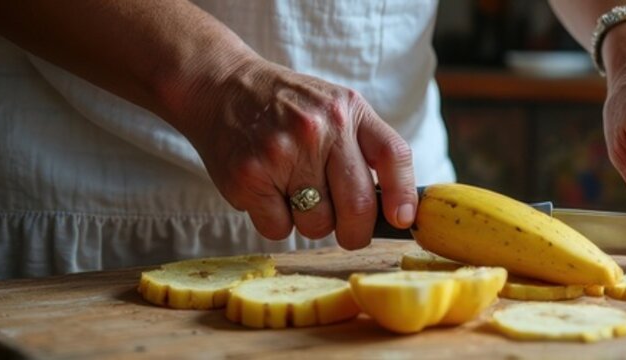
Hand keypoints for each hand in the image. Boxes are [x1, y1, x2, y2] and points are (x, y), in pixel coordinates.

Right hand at [172, 58, 418, 249]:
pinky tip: (267, 192)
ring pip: (318, 224)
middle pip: (358, 206)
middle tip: (349, 232)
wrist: (220, 86)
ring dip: (310, 222)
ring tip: (293, 191)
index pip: (393, 155)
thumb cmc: (287, 107)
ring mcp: (282, 153)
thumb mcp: (336, 107)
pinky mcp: (249, 177)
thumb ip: (367, 147)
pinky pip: (279, 229)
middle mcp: (319, 129)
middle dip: (357, 232)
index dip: (404, 195)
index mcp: (349, 110)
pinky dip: (276, 222)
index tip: (403, 220)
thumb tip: (399, 209)